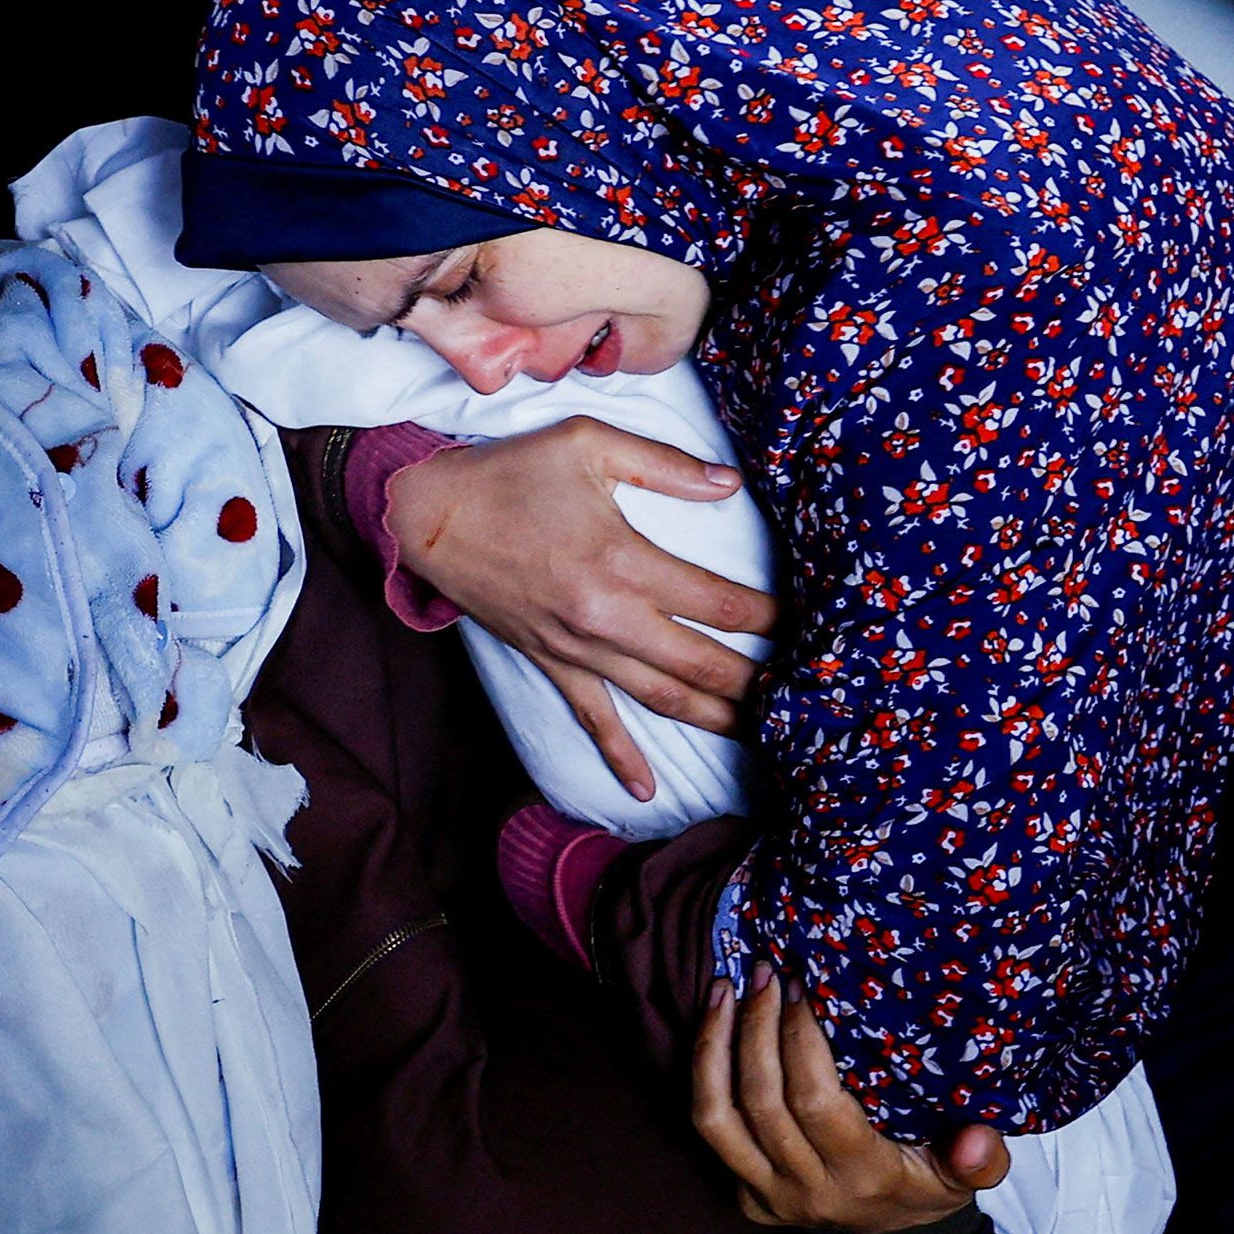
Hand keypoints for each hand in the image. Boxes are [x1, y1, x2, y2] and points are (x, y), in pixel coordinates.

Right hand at [386, 416, 778, 799]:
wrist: (427, 516)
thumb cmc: (510, 473)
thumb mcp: (588, 444)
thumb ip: (665, 465)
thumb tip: (730, 484)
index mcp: (623, 562)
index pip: (717, 601)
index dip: (769, 617)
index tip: (806, 625)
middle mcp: (606, 618)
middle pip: (701, 662)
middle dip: (757, 682)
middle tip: (802, 696)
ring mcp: (577, 650)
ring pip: (660, 697)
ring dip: (713, 719)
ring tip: (761, 736)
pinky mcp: (551, 664)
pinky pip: (592, 718)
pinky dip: (619, 756)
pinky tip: (645, 790)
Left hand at [693, 965, 1011, 1233]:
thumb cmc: (928, 1185)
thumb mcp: (967, 1176)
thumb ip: (981, 1160)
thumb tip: (978, 1139)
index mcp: (864, 1177)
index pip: (817, 1104)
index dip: (801, 1042)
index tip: (805, 987)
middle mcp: (808, 1190)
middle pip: (763, 1102)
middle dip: (758, 1027)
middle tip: (766, 973)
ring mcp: (769, 1195)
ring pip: (717, 1116)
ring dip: (716, 1045)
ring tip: (726, 989)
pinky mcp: (745, 1193)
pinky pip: (709, 1129)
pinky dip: (705, 1072)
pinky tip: (714, 1022)